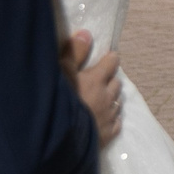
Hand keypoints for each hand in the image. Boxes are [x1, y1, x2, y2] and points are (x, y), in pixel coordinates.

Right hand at [63, 29, 122, 144]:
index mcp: (96, 80)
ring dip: (111, 98)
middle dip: (110, 79)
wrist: (57, 140)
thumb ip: (74, 52)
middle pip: (116, 83)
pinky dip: (112, 117)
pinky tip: (105, 118)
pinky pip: (116, 122)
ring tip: (101, 98)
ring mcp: (108, 117)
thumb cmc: (56, 102)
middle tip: (101, 79)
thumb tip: (87, 34)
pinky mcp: (107, 135)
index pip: (111, 62)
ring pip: (117, 102)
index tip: (108, 58)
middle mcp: (107, 97)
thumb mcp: (60, 73)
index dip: (109, 59)